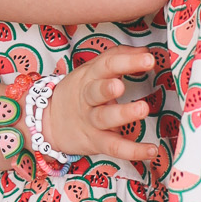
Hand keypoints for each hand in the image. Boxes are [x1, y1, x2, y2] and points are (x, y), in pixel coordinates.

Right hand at [43, 47, 163, 168]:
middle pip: (96, 91)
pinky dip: (133, 150)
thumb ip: (118, 57)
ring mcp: (90, 120)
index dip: (127, 61)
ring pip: (104, 118)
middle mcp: (87, 97)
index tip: (149, 58)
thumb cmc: (81, 91)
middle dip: (108, 88)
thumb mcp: (93, 70)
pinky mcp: (95, 142)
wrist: (48, 122)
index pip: (106, 65)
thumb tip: (146, 50)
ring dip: (123, 114)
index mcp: (90, 76)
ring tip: (143, 109)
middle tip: (121, 85)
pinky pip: (114, 147)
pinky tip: (152, 150)